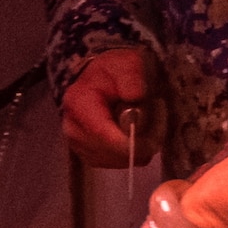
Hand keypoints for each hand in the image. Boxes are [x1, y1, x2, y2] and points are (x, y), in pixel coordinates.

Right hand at [60, 47, 157, 171]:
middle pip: (110, 152)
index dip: (130, 143)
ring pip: (115, 161)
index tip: (153, 141)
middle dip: (137, 144)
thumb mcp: (127, 63)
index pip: (103, 135)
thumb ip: (131, 76)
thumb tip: (135, 96)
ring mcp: (77, 145)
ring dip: (135, 150)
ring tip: (144, 128)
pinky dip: (129, 154)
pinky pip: (115, 164)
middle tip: (155, 127)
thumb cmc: (116, 72)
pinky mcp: (87, 155)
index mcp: (78, 103)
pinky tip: (133, 137)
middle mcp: (72, 128)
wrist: (101, 80)